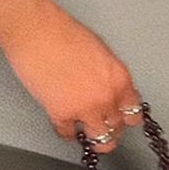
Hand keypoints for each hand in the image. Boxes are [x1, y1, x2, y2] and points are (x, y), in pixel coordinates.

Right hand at [0, 0, 141, 153]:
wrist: (35, 29)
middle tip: (100, 125)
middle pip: (118, 127)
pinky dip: (66, 130)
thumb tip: (105, 87)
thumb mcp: (98, 49)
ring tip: (85, 131)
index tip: (118, 118)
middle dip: (110, 128)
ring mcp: (85, 108)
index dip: (124, 116)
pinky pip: (68, 133)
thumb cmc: (61, 30)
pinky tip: (63, 123)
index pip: (133, 112)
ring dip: (93, 137)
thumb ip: (107, 74)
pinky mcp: (61, 113)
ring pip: (101, 139)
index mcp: (119, 78)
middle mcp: (107, 96)